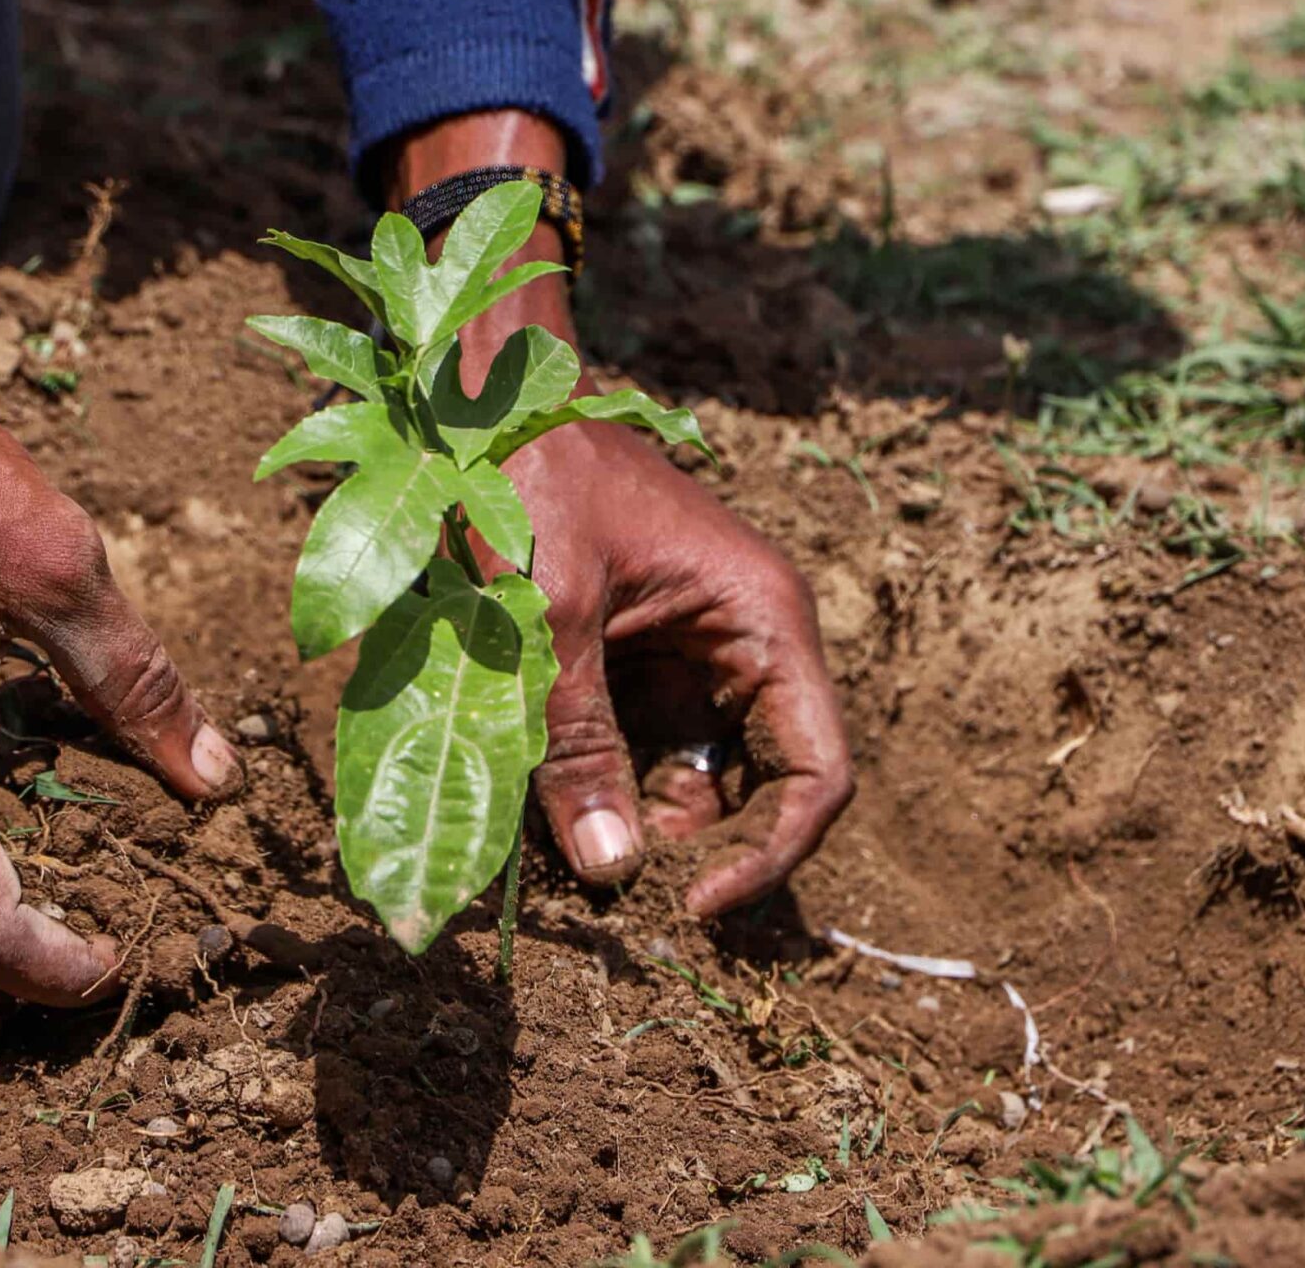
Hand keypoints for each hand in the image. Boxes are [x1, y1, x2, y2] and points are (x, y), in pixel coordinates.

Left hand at [499, 421, 853, 914]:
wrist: (485, 396)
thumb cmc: (531, 478)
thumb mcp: (549, 612)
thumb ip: (576, 738)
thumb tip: (611, 868)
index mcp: (764, 619)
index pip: (818, 772)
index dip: (774, 854)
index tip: (698, 907)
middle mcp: (749, 643)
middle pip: (762, 789)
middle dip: (700, 851)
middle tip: (619, 891)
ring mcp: (696, 653)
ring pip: (698, 780)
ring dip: (647, 826)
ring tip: (574, 853)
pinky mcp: (644, 661)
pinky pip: (646, 749)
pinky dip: (609, 787)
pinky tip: (555, 807)